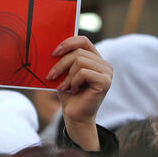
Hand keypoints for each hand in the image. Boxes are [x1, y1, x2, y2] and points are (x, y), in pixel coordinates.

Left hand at [46, 35, 112, 150]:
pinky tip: (73, 90)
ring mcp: (107, 72)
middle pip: (78, 52)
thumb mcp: (64, 72)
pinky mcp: (105, 81)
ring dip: (68, 75)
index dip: (67, 43)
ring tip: (66, 86)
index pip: (83, 40)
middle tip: (50, 76)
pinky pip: (83, 72)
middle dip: (61, 64)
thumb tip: (52, 46)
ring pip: (80, 61)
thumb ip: (64, 59)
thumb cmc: (69, 93)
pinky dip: (74, 81)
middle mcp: (104, 64)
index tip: (54, 53)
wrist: (75, 115)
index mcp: (95, 59)